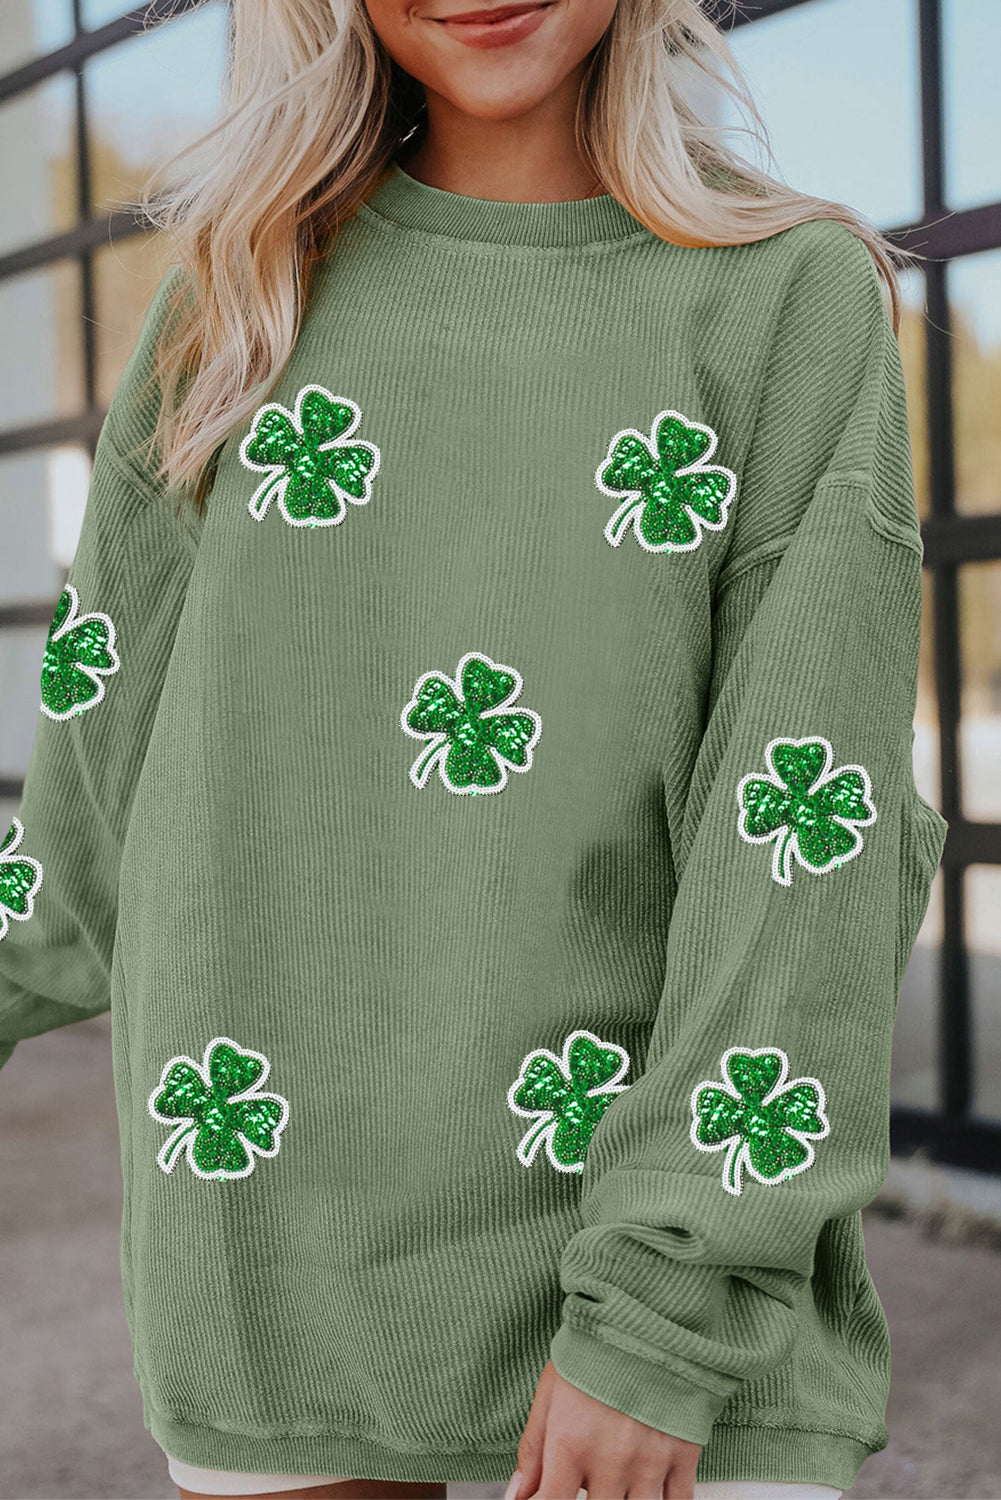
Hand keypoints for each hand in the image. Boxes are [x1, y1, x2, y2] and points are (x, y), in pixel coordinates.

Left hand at [507, 1359, 701, 1499]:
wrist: (646, 1314)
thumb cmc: (594, 1350)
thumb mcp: (551, 1392)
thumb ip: (533, 1449)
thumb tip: (517, 1496)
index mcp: (570, 1443)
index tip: (548, 1497)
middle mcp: (610, 1459)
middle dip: (590, 1499)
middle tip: (589, 1478)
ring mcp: (649, 1460)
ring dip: (625, 1499)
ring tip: (617, 1480)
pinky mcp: (683, 1453)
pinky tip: (650, 1489)